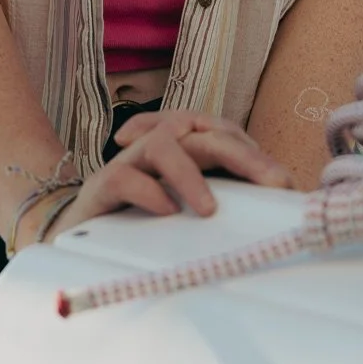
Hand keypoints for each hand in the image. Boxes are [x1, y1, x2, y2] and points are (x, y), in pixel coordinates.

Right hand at [33, 110, 290, 244]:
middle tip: (272, 183)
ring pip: (164, 145)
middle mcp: (160, 144)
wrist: (78, 231)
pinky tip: (166, 212)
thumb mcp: (188, 210)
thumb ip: (224, 205)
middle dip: (241, 155)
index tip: (284, 185)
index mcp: (184, 146)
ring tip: (209, 210)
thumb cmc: (142, 219)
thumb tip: (277, 215)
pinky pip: (126, 177)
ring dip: (190, 174)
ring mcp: (131, 161)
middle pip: (203, 132)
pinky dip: (149, 192)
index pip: (224, 134)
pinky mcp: (105, 184)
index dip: (254, 153)